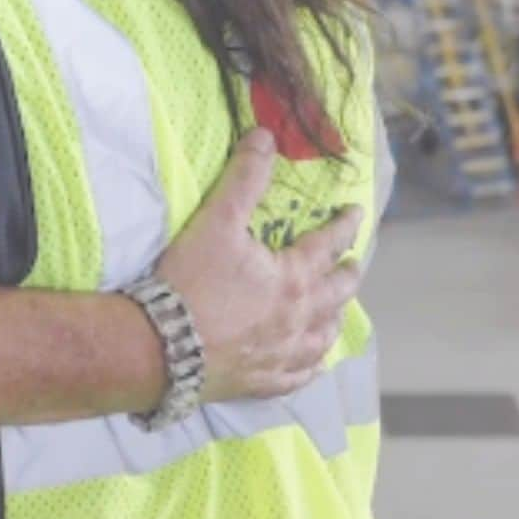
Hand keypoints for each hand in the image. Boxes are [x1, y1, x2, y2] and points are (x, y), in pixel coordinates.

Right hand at [158, 127, 361, 401]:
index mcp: (294, 278)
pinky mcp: (265, 381)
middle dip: (348, 274)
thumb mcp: (217, 221)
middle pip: (337, 293)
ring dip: (335, 317)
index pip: (328, 245)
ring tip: (338, 310)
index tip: (356, 214)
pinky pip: (300, 374)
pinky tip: (313, 363)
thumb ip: (245, 178)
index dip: (344, 226)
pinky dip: (312, 364)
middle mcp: (299, 318)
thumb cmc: (192, 282)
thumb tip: (266, 137)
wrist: (161, 346)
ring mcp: (284, 354)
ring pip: (324, 336)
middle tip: (353, 263)